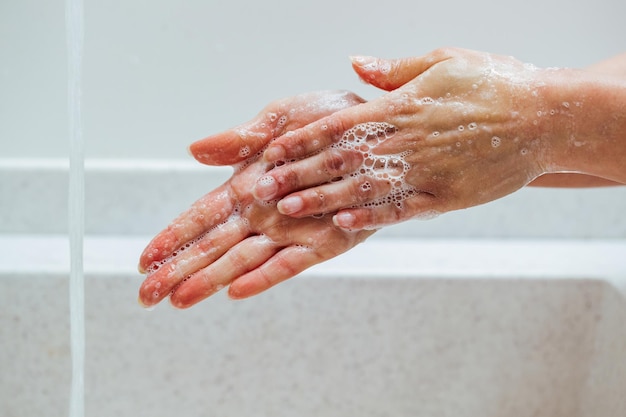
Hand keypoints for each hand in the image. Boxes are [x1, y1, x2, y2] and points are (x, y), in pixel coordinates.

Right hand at [138, 91, 373, 307]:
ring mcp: (290, 232)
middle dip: (177, 271)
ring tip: (179, 300)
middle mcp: (263, 215)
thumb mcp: (280, 120)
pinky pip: (289, 264)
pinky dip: (263, 277)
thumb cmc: (325, 121)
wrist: (375, 130)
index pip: (200, 217)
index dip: (171, 237)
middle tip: (144, 297)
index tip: (143, 259)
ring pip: (241, 261)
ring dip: (210, 280)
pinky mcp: (323, 244)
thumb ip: (240, 141)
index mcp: (247, 186)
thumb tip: (194, 151)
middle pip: (212, 247)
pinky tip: (236, 291)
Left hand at [252, 48, 562, 229]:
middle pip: (340, 160)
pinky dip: (370, 217)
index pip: (339, 124)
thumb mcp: (443, 61)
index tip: (272, 151)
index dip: (302, 139)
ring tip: (287, 210)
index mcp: (401, 106)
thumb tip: (357, 64)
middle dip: (298, 174)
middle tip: (262, 188)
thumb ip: (396, 70)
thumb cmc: (493, 84)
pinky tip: (343, 223)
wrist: (544, 118)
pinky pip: (400, 209)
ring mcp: (425, 170)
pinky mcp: (445, 196)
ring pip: (362, 188)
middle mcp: (406, 140)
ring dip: (322, 199)